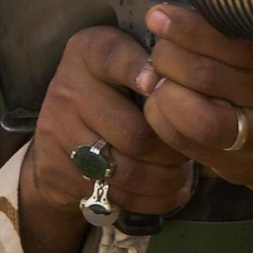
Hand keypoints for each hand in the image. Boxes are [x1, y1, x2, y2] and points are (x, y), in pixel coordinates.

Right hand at [18, 27, 193, 252]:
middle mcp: (68, 88)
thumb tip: (197, 81)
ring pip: (129, 170)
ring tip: (182, 172)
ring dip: (167, 178)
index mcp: (88, 52)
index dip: (142, 73)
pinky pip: (118, 195)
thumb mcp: (121, 61)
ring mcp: (59, 133)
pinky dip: (153, 200)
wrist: (54, 141)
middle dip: (172, 148)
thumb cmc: (107, 91)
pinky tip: (169, 191)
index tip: (163, 86)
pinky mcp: (59, 172)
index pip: (115, 58)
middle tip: (191, 149)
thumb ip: (152, 63)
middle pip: (135, 131)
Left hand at [137, 4, 252, 244]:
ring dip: (164, 87)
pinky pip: (183, 138)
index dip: (190, 29)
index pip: (236, 42)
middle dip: (169, 54)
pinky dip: (160, 114)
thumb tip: (176, 7)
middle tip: (159, 40)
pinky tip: (162, 97)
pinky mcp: (237, 163)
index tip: (160, 14)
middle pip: (209, 74)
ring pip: (196, 114)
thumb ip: (240, 20)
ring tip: (158, 70)